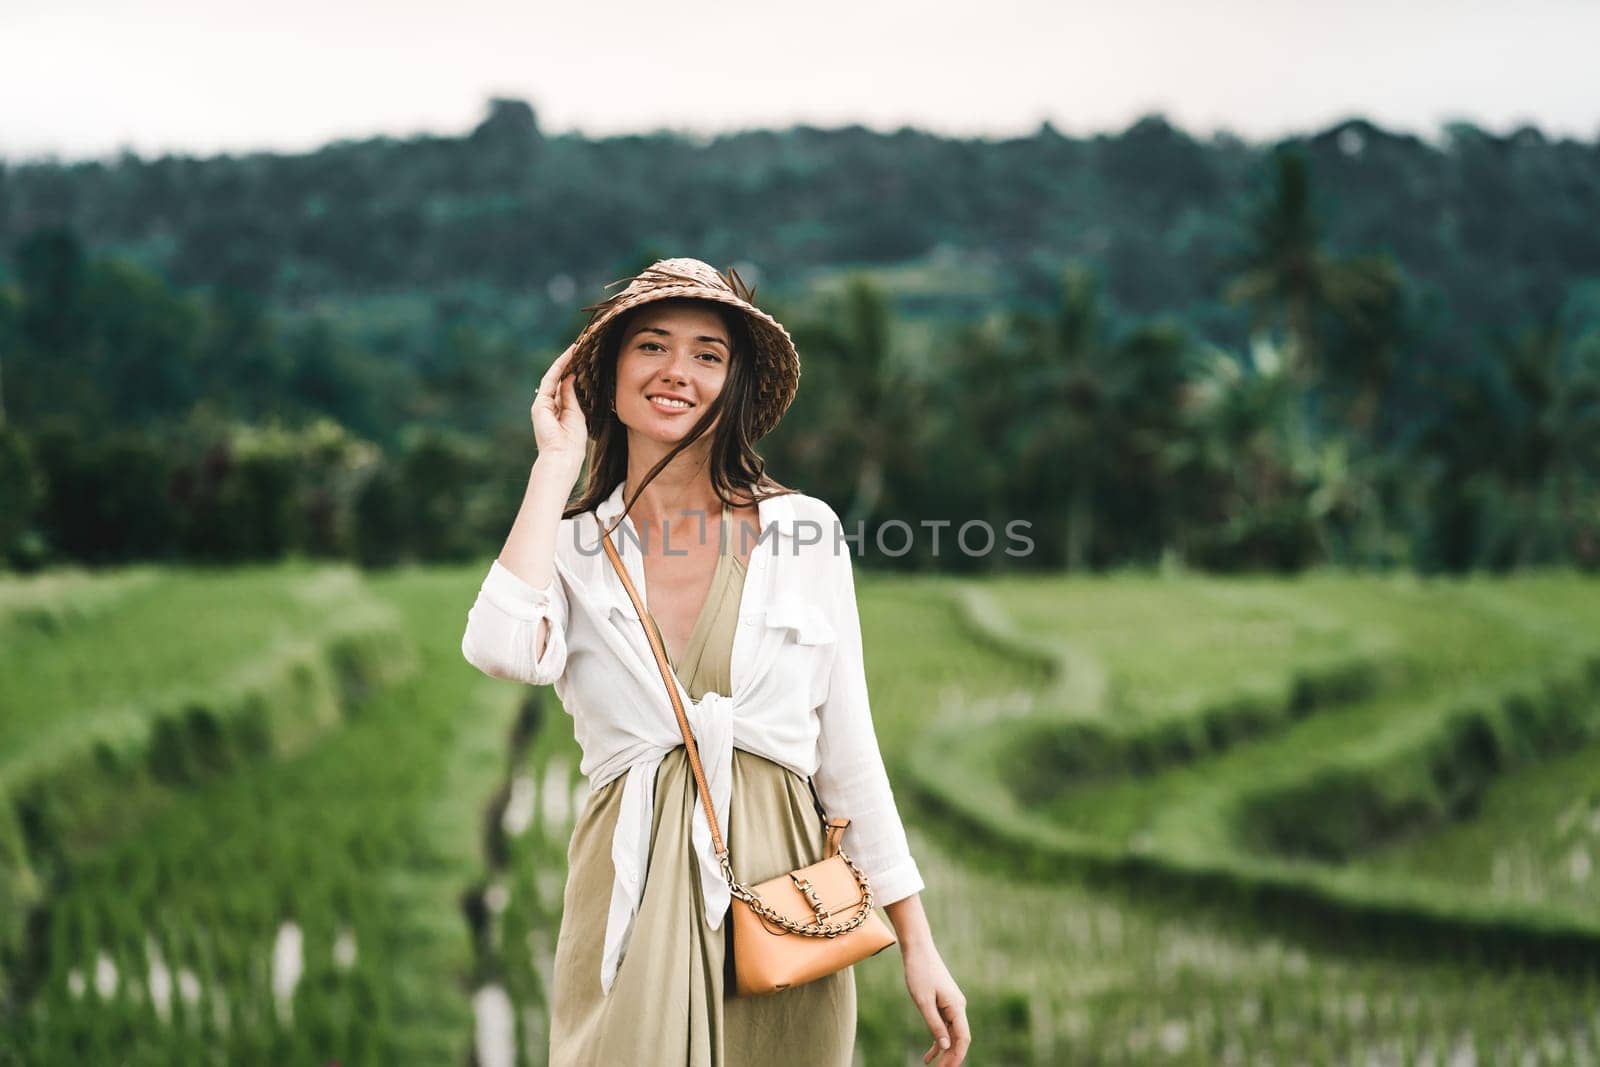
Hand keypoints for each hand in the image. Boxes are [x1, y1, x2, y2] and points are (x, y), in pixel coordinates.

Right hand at [532, 343, 587, 463]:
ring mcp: (543, 404)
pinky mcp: (540, 404)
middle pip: (558, 379)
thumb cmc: (573, 442)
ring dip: (564, 361)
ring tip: (575, 347)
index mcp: (558, 411)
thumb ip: (571, 396)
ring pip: (553, 376)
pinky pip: (550, 380)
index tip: (582, 359)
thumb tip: (570, 377)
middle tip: (579, 347)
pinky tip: (569, 357)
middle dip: (568, 363)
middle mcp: (549, 405)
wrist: (562, 456)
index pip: (565, 387)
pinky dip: (559, 368)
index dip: (573, 372)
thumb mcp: (576, 415)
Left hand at [904, 941, 969, 1065]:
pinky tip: (929, 1055)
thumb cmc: (919, 972)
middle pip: (960, 1039)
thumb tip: (946, 1046)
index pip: (963, 1038)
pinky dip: (938, 1040)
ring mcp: (952, 1005)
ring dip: (944, 1052)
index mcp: (956, 1007)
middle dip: (951, 1057)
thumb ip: (934, 1024)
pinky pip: (944, 1026)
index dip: (957, 1056)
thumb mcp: (923, 1001)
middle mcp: (958, 1007)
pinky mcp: (944, 1003)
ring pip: (952, 1035)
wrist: (918, 949)